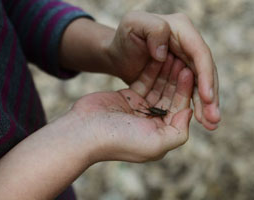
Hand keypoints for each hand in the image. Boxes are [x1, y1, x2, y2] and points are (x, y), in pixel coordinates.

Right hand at [71, 55, 193, 161]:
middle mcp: (152, 121)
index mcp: (161, 133)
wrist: (84, 131)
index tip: (189, 70)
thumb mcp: (155, 144)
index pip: (179, 108)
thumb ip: (178, 131)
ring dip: (165, 72)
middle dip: (176, 78)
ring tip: (172, 54)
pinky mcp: (127, 98)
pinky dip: (151, 71)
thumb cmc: (119, 140)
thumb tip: (189, 112)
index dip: (186, 89)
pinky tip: (158, 58)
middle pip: (169, 96)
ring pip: (158, 87)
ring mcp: (139, 109)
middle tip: (182, 58)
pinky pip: (144, 82)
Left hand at [107, 12, 219, 129]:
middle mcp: (187, 45)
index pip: (199, 54)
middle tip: (214, 119)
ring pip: (198, 84)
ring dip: (205, 104)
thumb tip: (168, 55)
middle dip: (210, 96)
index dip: (205, 76)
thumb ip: (154, 31)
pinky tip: (199, 119)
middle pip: (203, 72)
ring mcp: (184, 60)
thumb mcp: (133, 24)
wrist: (116, 52)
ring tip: (210, 124)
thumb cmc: (123, 37)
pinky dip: (192, 104)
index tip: (207, 98)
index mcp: (181, 29)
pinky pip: (187, 90)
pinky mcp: (177, 75)